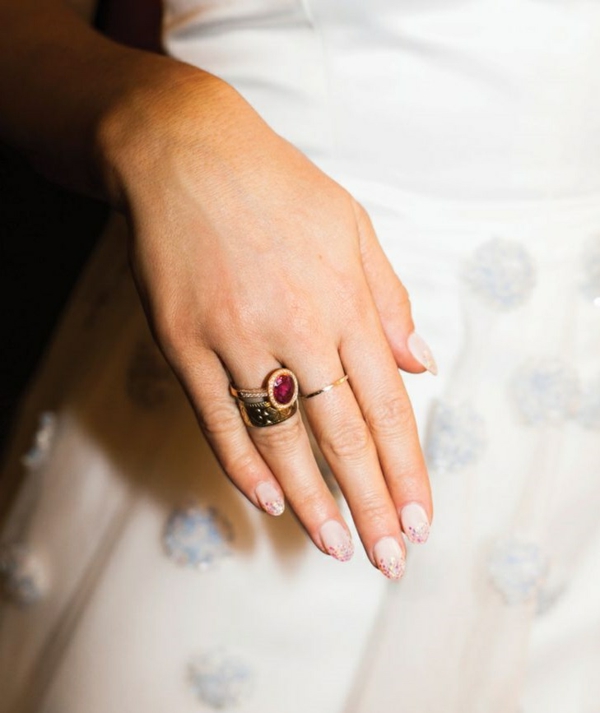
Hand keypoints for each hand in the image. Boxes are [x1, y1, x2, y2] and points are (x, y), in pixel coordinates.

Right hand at [101, 68, 434, 578]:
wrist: (185, 154)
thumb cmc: (277, 187)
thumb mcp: (353, 228)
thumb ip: (389, 300)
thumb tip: (422, 364)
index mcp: (344, 301)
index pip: (387, 407)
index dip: (406, 470)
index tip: (419, 519)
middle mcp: (295, 327)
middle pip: (342, 435)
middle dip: (370, 503)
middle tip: (388, 558)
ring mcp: (234, 338)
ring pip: (281, 438)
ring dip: (312, 499)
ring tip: (334, 546)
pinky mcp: (183, 343)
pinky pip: (216, 417)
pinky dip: (242, 463)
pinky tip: (268, 500)